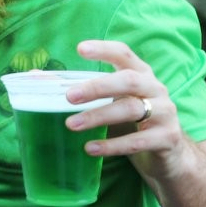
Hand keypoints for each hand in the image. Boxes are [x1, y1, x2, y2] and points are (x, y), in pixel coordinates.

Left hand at [63, 40, 184, 165]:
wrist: (170, 157)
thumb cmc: (132, 123)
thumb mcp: (109, 103)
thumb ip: (80, 91)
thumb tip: (35, 77)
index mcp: (140, 74)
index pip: (124, 54)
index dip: (104, 50)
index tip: (80, 49)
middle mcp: (156, 88)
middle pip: (128, 80)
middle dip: (97, 87)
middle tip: (69, 96)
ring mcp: (165, 113)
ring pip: (131, 110)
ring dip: (98, 116)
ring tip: (71, 125)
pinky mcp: (167, 138)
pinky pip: (139, 141)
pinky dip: (112, 145)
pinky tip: (90, 149)